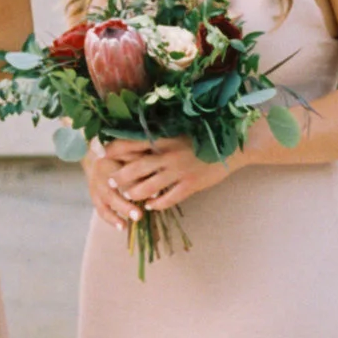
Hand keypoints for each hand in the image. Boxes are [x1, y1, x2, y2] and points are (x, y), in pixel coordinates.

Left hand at [90, 137, 229, 223]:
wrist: (234, 146)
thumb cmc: (207, 136)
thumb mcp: (182, 132)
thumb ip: (163, 138)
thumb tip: (140, 140)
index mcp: (165, 138)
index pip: (132, 142)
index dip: (115, 149)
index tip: (103, 153)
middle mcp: (169, 154)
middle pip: (135, 168)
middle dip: (120, 176)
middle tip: (110, 182)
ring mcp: (179, 171)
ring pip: (148, 187)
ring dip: (135, 194)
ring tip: (128, 196)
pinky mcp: (190, 185)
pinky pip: (167, 198)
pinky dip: (156, 204)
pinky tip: (151, 206)